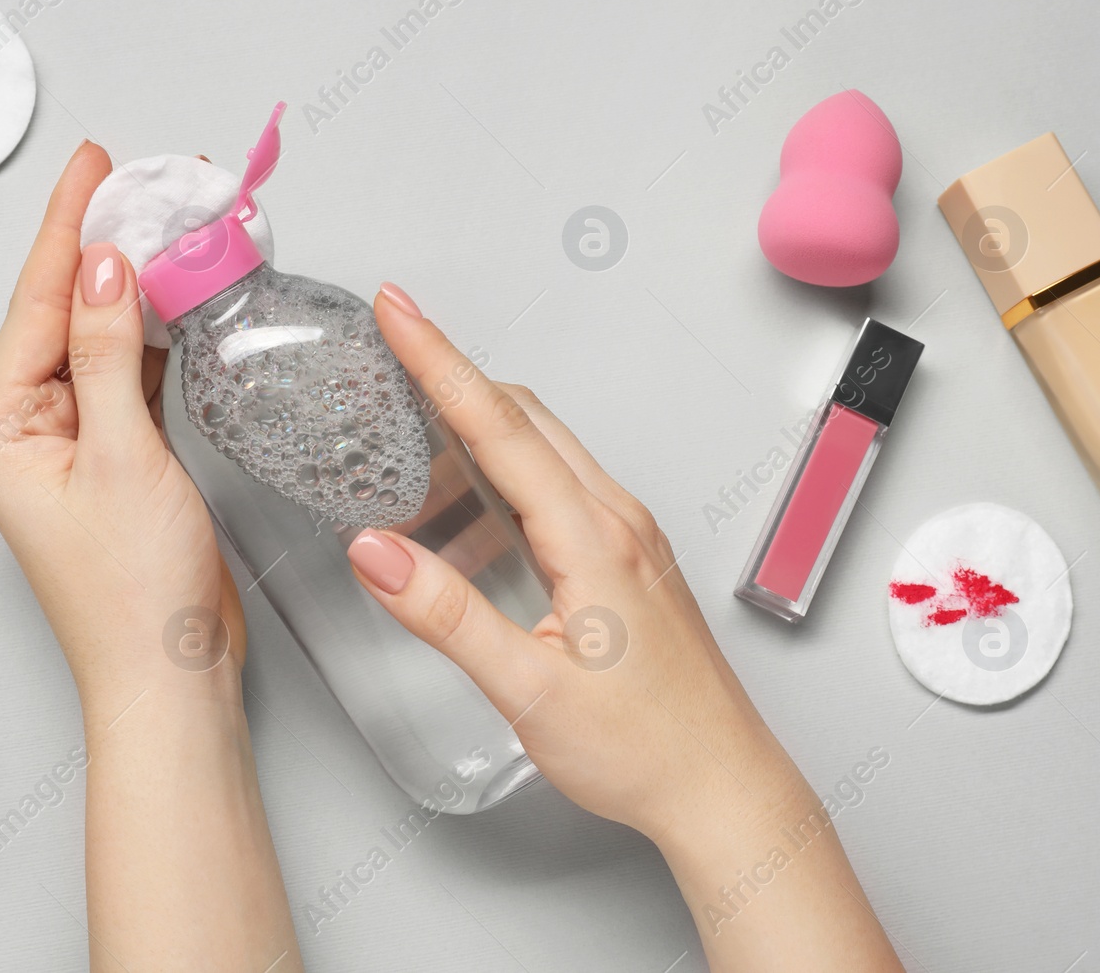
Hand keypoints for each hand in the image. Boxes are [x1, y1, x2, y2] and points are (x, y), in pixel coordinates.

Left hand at [0, 142, 298, 971]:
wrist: (171, 675)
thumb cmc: (134, 592)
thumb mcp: (121, 457)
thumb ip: (111, 356)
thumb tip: (105, 268)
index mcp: (5, 430)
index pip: (35, 305)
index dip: (67, 227)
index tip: (95, 164)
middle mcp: (31, 431)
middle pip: (64, 313)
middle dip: (102, 245)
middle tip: (141, 180)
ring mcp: (76, 446)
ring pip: (102, 340)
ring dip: (134, 285)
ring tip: (166, 224)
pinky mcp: (120, 460)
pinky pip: (131, 377)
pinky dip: (157, 335)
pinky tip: (177, 299)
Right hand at [350, 284, 902, 971]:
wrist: (723, 788)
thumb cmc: (644, 747)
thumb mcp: (527, 690)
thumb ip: (446, 615)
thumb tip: (376, 552)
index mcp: (592, 539)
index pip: (498, 425)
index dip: (438, 360)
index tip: (397, 310)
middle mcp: (617, 521)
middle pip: (524, 416)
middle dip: (452, 370)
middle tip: (393, 340)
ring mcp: (629, 537)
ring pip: (545, 447)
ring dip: (478, 424)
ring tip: (410, 438)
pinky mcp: (629, 559)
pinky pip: (562, 485)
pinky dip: (507, 471)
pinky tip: (472, 512)